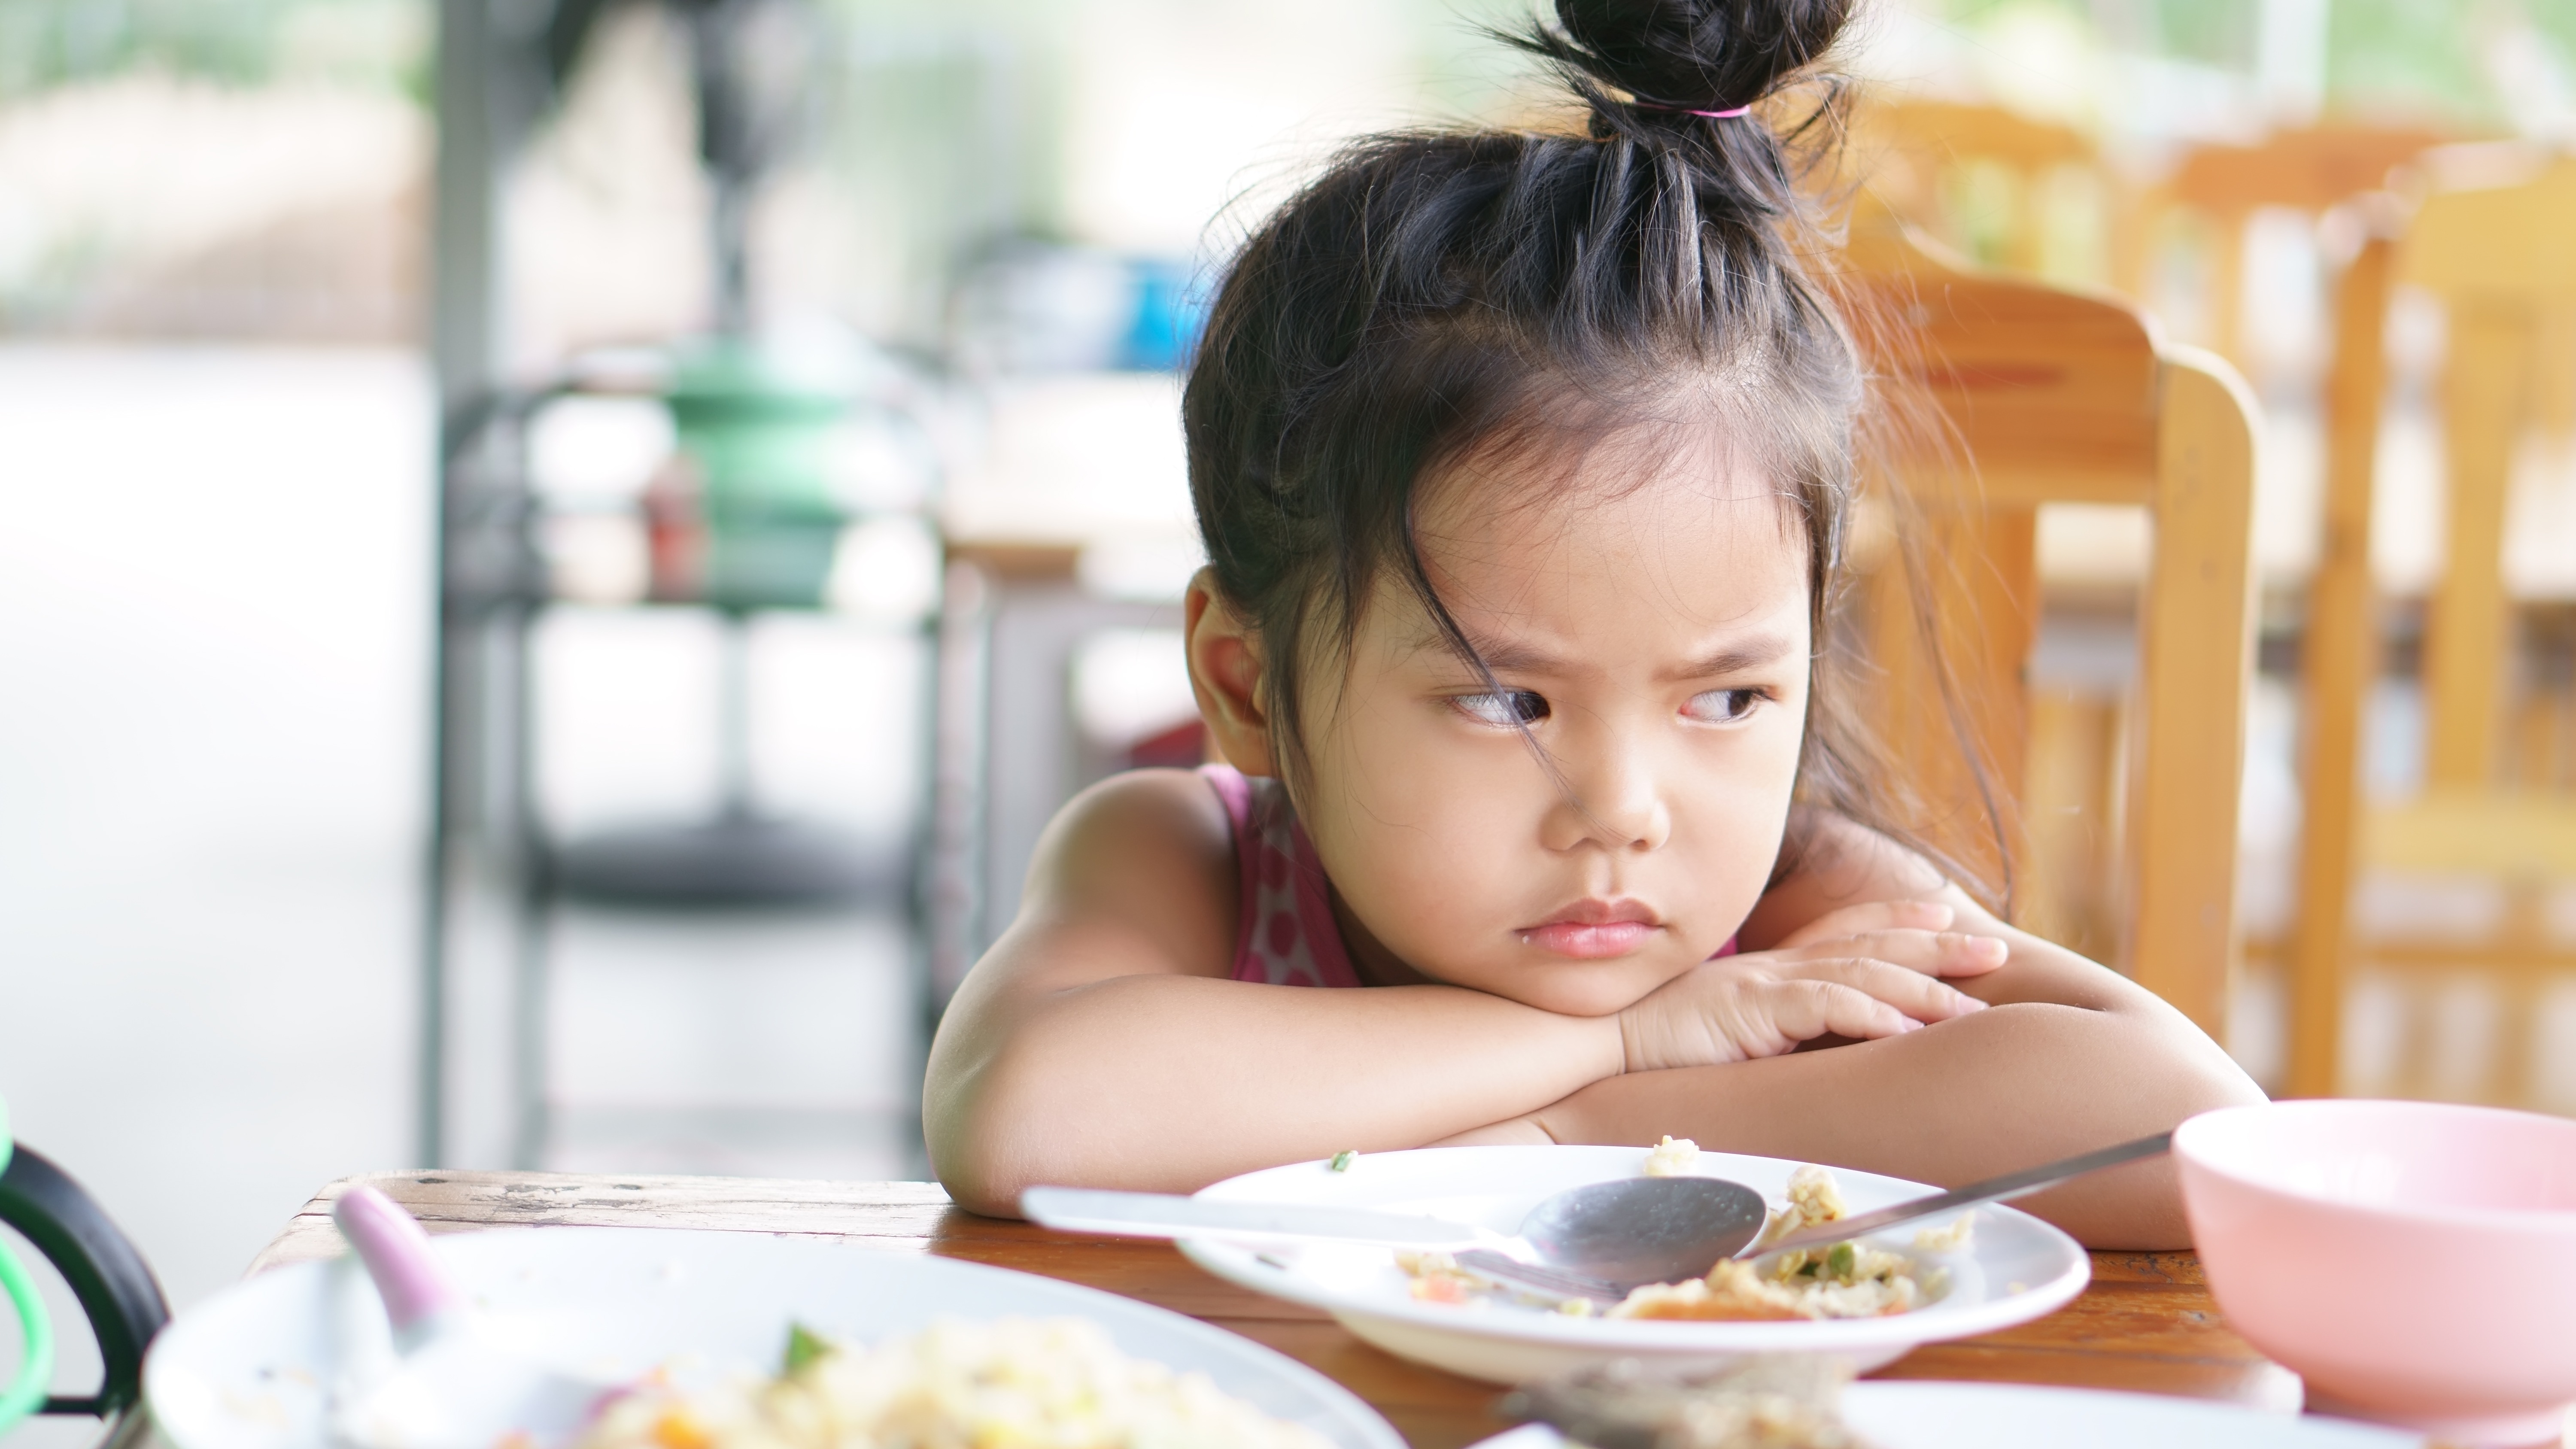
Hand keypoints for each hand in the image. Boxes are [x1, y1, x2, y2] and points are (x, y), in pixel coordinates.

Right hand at [1614, 900, 2005, 1072]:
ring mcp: (1761, 983)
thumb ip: (1769, 1033)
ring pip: (1860, 973)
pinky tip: (1905, 1027)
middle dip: (1938, 945)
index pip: (1844, 932)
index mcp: (1768, 969)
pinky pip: (1821, 1005)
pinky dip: (1868, 1014)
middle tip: (1996, 950)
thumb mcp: (1725, 1035)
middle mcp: (1772, 965)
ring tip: (1972, 1004)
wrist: (1595, 1043)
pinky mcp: (1748, 1008)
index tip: (1947, 916)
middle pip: (1870, 945)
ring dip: (1922, 987)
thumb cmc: (1651, 1047)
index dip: (1899, 919)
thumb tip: (1810, 1054)